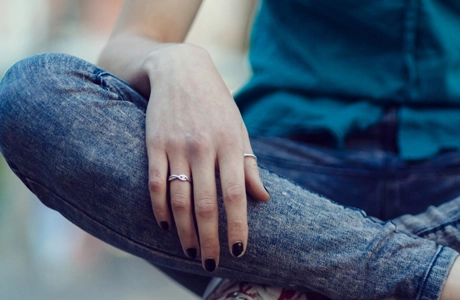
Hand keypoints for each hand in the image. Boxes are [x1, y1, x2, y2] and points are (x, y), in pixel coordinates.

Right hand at [144, 44, 269, 270]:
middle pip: (205, 204)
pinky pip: (155, 183)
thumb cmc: (216, 105)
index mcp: (229, 146)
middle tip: (212, 262)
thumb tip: (264, 198)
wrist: (180, 70)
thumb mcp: (238, 131)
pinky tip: (165, 226)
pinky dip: (159, 207)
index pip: (236, 195)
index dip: (238, 225)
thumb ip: (249, 165)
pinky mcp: (153, 144)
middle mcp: (203, 148)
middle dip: (209, 238)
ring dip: (184, 231)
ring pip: (179, 199)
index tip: (239, 250)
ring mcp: (176, 147)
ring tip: (190, 251)